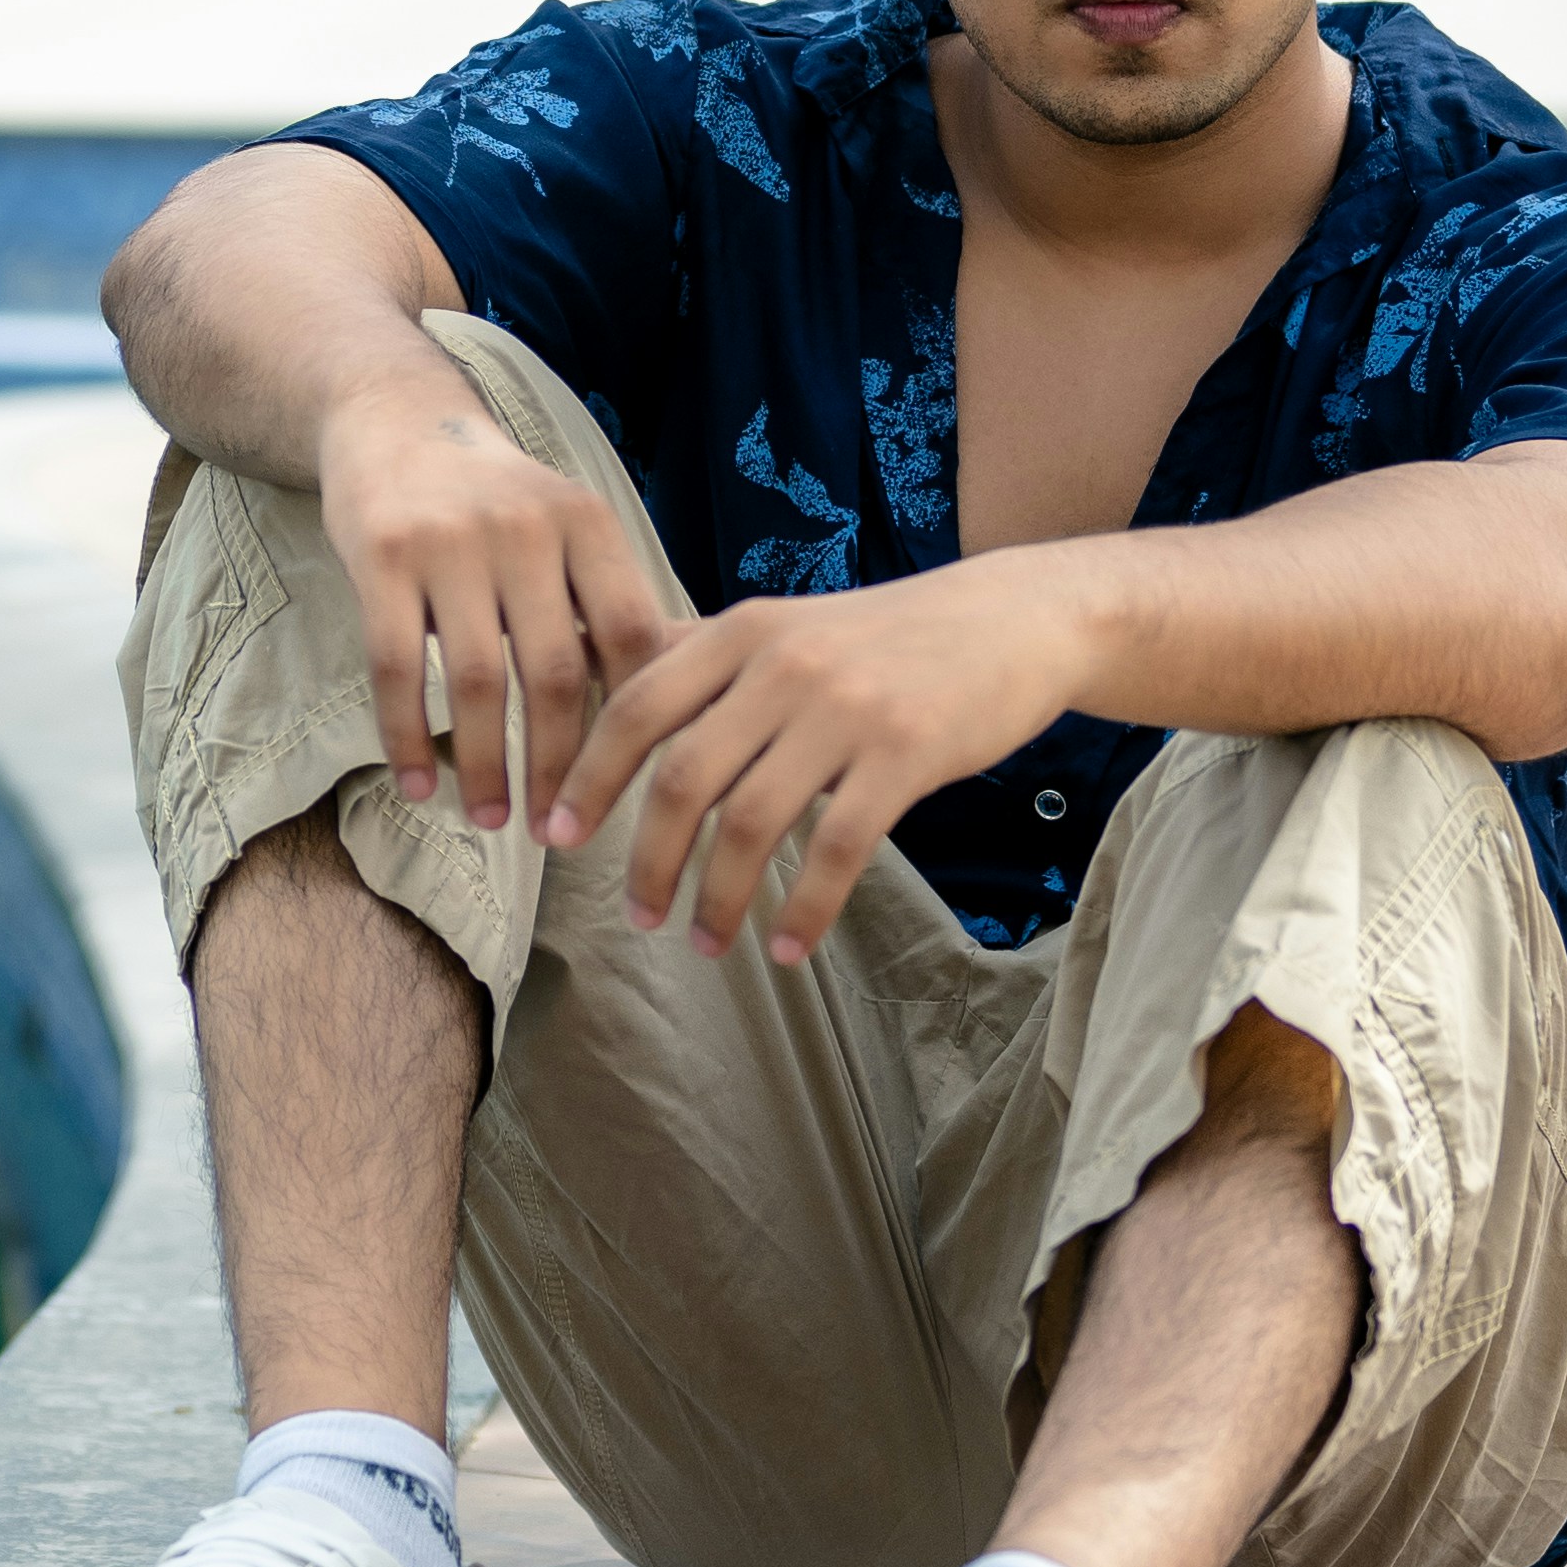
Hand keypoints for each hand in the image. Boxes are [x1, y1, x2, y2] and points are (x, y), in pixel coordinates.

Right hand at [315, 358, 673, 833]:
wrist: (393, 417)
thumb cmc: (495, 498)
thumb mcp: (565, 526)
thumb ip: (604, 604)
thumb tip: (671, 715)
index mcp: (587, 524)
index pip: (631, 638)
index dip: (637, 721)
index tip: (632, 788)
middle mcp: (525, 528)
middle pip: (558, 673)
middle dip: (564, 768)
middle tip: (561, 832)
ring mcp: (450, 541)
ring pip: (479, 683)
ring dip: (488, 768)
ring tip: (492, 820)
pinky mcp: (382, 556)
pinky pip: (398, 669)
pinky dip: (409, 739)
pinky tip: (419, 786)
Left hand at [540, 562, 1095, 966]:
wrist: (1010, 619)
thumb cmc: (883, 637)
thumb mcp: (783, 626)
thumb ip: (698, 656)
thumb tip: (594, 666)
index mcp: (741, 632)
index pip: (637, 706)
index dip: (588, 777)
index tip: (556, 838)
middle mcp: (783, 664)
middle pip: (683, 775)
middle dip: (648, 858)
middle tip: (636, 916)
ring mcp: (845, 708)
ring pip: (752, 821)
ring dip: (718, 897)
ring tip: (705, 944)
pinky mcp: (905, 753)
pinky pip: (837, 847)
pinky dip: (804, 907)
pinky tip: (790, 947)